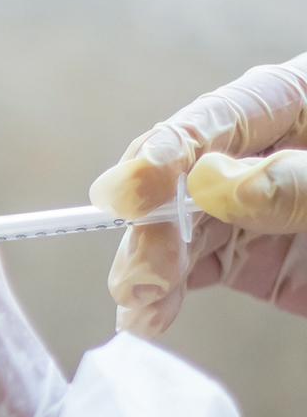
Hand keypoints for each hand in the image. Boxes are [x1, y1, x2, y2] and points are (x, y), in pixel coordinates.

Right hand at [89, 53, 306, 335]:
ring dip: (150, 271)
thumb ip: (303, 183)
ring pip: (177, 231)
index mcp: (291, 99)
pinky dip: (165, 295)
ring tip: (141, 311)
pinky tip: (146, 317)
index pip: (214, 120)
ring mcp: (251, 207)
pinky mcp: (250, 257)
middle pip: (182, 181)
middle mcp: (258, 152)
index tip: (127, 193)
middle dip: (154, 228)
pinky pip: (194, 270)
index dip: (164, 154)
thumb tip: (213, 184)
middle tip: (141, 276)